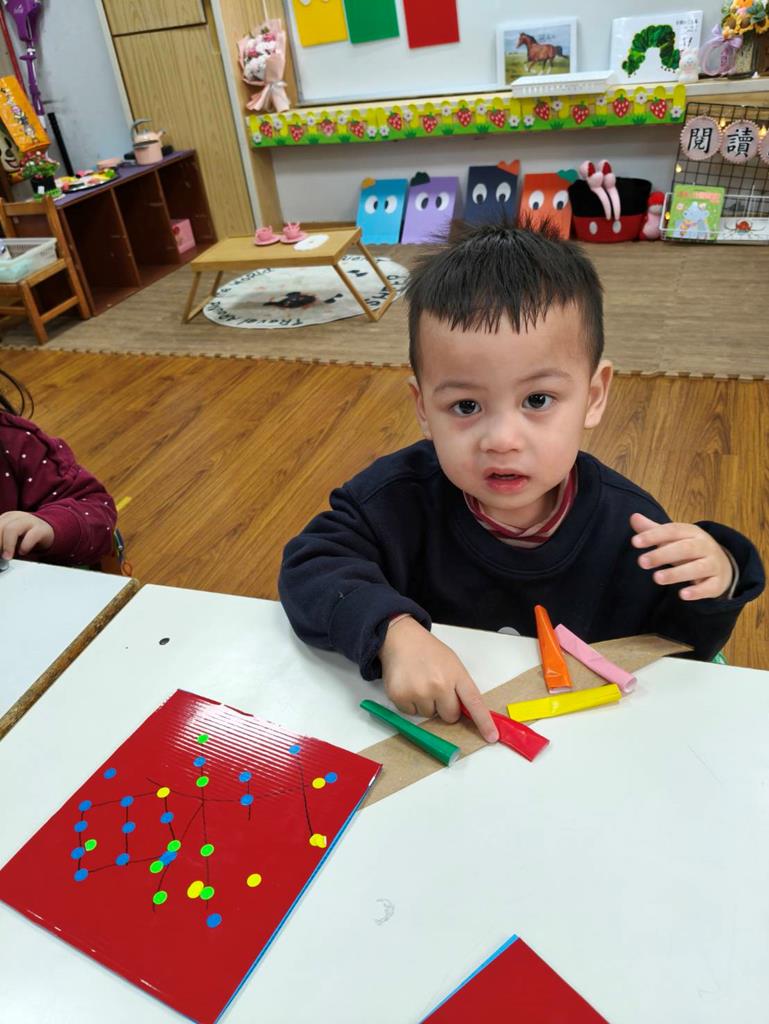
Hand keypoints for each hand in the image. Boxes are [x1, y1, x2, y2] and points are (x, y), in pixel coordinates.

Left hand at [0, 511, 54, 559]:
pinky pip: (32, 535)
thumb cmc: (25, 536)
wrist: (47, 532)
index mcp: (6, 517)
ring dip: (7, 545)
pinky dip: (25, 545)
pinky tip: (23, 552)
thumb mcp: (10, 538)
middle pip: (0, 527)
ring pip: (12, 529)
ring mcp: (30, 521)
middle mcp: (16, 517)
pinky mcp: (42, 529)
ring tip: (7, 557)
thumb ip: (2, 542)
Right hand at [379, 616, 497, 742]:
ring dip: (426, 704)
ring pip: (428, 716)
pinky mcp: (400, 696)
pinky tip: (408, 685)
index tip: (491, 736)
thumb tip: (466, 713)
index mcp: (456, 675)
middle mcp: (439, 684)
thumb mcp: (452, 664)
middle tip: (436, 689)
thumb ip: (460, 687)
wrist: (401, 638)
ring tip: (419, 682)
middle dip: (445, 707)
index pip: (474, 702)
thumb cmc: (428, 651)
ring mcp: (419, 691)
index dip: (484, 722)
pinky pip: (410, 713)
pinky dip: (409, 703)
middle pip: (450, 716)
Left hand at [630, 513, 732, 600]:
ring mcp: (713, 564)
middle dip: (662, 555)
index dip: (654, 535)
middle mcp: (705, 546)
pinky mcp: (717, 583)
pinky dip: (697, 592)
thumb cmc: (690, 550)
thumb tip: (634, 517)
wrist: (722, 566)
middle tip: (642, 562)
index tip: (635, 542)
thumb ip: (653, 530)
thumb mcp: (674, 539)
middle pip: (685, 548)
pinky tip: (682, 595)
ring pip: (697, 568)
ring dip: (676, 573)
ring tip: (657, 578)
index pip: (672, 530)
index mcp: (692, 532)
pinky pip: (709, 587)